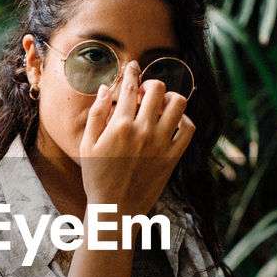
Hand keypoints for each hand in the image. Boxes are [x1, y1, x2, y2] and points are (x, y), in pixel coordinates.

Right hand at [80, 61, 194, 216]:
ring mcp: (161, 144)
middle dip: (151, 85)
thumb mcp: (87, 144)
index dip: (132, 72)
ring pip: (178, 103)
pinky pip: (189, 129)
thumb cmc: (97, 176)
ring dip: (170, 99)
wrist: (115, 209)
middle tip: (144, 94)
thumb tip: (107, 88)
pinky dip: (184, 120)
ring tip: (160, 106)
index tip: (133, 67)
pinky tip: (173, 123)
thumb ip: (97, 113)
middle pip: (157, 89)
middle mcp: (143, 131)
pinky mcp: (173, 157)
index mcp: (120, 125)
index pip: (131, 86)